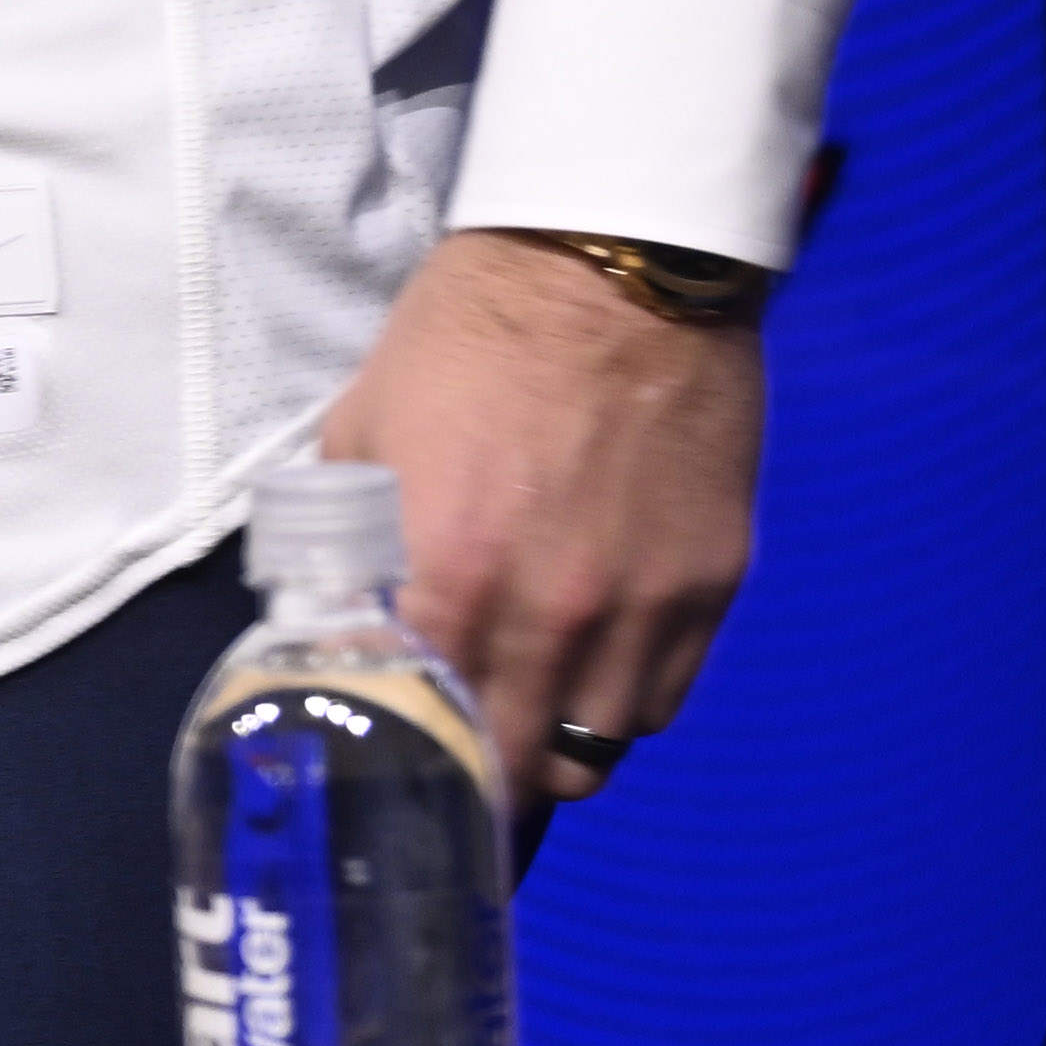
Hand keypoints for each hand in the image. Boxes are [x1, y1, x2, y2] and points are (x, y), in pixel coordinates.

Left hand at [305, 229, 765, 805]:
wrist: (607, 273)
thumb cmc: (469, 340)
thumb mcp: (366, 430)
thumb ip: (351, 536)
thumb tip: (335, 613)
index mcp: (450, 573)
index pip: (431, 728)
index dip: (414, 759)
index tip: (401, 768)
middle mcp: (553, 611)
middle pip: (525, 762)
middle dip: (485, 772)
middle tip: (460, 760)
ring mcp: (643, 606)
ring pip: (602, 746)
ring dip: (558, 745)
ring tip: (528, 712)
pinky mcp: (710, 586)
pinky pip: (664, 697)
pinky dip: (623, 703)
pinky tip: (591, 668)